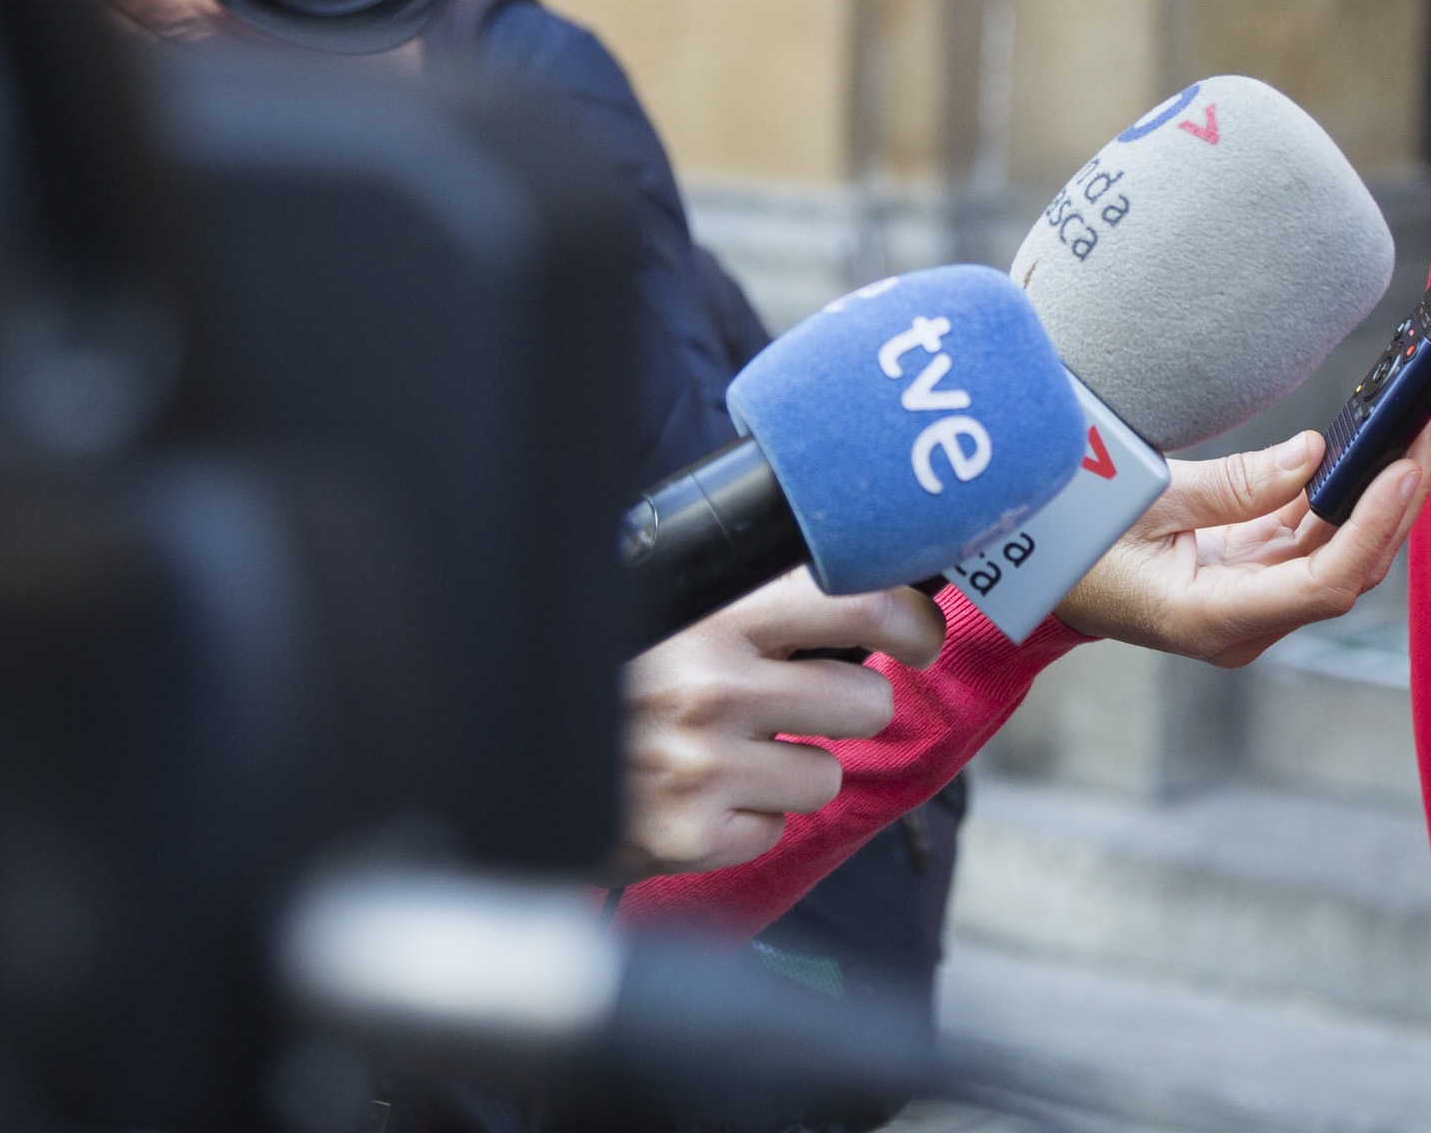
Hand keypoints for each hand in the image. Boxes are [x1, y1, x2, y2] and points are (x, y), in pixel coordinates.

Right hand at [613, 570, 946, 880]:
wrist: (515, 754)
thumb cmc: (608, 673)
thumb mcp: (670, 610)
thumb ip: (750, 601)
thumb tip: (860, 594)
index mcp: (713, 617)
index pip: (854, 603)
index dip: (907, 623)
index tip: (915, 638)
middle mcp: (712, 688)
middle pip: (865, 701)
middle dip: (846, 708)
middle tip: (803, 706)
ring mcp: (702, 767)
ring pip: (826, 775)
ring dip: (791, 771)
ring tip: (729, 754)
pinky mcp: (691, 836)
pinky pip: (773, 829)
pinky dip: (746, 820)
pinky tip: (699, 795)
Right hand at [1051, 419, 1430, 667]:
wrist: (1048, 580)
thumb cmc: (1081, 545)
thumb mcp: (1148, 502)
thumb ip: (1235, 486)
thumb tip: (1315, 455)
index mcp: (1214, 618)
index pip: (1322, 586)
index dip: (1370, 530)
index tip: (1401, 471)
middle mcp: (1246, 624)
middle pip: (1346, 572)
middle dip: (1394, 505)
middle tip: (1425, 433)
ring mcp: (1254, 603)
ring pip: (1338, 557)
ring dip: (1377, 500)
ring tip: (1412, 434)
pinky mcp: (1254, 578)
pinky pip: (1312, 544)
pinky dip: (1342, 501)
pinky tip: (1367, 455)